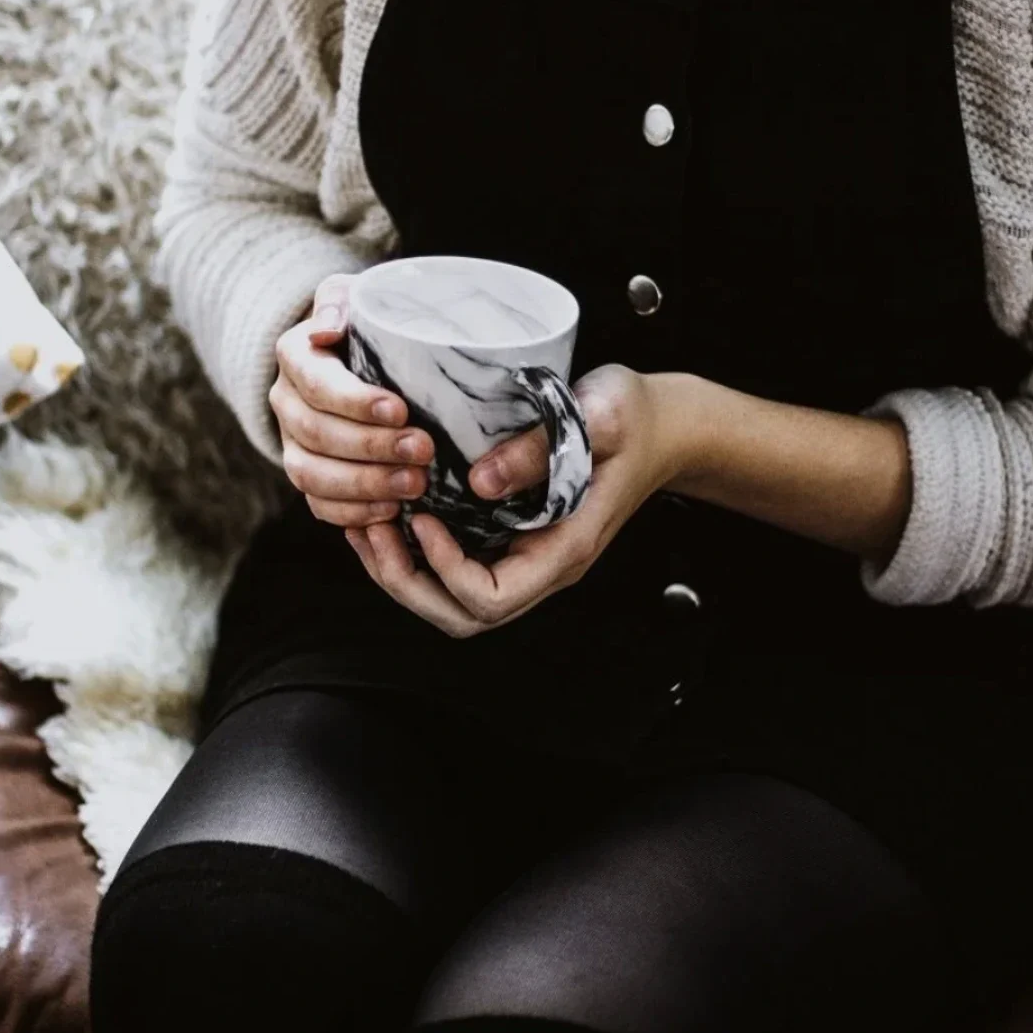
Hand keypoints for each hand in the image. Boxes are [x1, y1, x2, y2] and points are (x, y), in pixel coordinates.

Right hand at [271, 273, 436, 526]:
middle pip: (315, 433)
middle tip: (422, 451)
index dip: (355, 402)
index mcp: (296, 355)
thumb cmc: (368, 323)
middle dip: (371, 447)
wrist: (360, 355)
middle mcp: (285, 401)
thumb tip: (327, 329)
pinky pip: (318, 504)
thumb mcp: (357, 295)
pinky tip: (391, 511)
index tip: (401, 410)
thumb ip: (340, 301)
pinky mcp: (308, 475)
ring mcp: (292, 443)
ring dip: (364, 485)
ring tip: (415, 485)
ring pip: (310, 475)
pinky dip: (353, 513)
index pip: (316, 383)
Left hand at [344, 365, 688, 636]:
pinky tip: (389, 513)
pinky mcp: (512, 537)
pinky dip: (414, 552)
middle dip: (406, 582)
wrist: (666, 425)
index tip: (422, 517)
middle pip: (462, 615)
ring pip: (451, 600)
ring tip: (367, 524)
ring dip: (401, 572)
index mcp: (566, 549)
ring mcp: (527, 555)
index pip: (493, 598)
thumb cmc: (636, 417)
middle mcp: (544, 565)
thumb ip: (542, 449)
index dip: (446, 569)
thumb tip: (480, 481)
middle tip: (371, 529)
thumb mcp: (599, 417)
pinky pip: (455, 568)